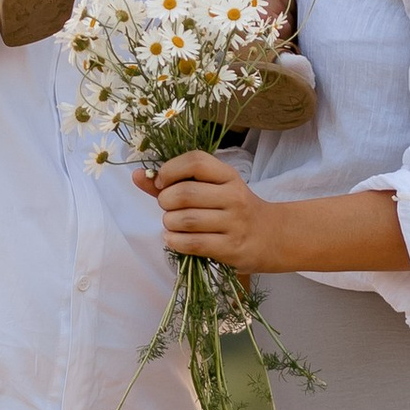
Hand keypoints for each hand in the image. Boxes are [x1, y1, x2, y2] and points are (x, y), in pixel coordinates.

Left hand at [139, 150, 285, 269]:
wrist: (272, 236)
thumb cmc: (233, 210)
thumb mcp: (212, 189)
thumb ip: (174, 182)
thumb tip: (137, 176)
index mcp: (228, 175)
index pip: (195, 161)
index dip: (170, 170)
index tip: (162, 182)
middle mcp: (234, 196)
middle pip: (185, 193)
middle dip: (165, 201)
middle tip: (168, 207)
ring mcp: (234, 223)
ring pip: (185, 220)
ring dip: (168, 223)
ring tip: (172, 224)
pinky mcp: (232, 248)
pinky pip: (192, 243)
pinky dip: (174, 241)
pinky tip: (174, 239)